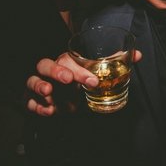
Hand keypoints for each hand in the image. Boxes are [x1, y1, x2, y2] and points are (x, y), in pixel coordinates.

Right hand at [26, 48, 141, 116]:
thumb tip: (137, 55)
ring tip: (48, 92)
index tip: (93, 82)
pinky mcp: (29, 99)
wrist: (54, 94)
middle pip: (46, 65)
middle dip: (56, 71)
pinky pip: (28, 101)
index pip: (68, 60)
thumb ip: (113, 63)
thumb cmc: (75, 80)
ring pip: (32, 80)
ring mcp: (37, 84)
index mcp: (64, 62)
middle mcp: (49, 71)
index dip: (80, 70)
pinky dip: (36, 105)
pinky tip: (47, 110)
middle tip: (68, 80)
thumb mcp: (93, 72)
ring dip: (39, 85)